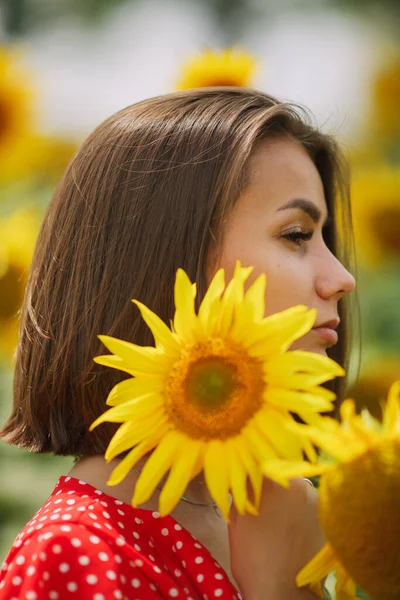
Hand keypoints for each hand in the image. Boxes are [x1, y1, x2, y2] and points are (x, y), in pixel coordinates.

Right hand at [228, 478, 324, 599]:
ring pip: (303, 492)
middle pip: (286, 475)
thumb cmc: (251, 554)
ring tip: (287, 524)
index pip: (264, 463)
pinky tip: (300, 533)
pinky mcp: (330, 516)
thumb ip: (244, 488)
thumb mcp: (237, 515)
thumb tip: (246, 473)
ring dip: (295, 501)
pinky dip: (309, 516)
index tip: (255, 485)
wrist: (279, 589)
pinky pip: (317, 508)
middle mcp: (297, 481)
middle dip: (279, 487)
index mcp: (270, 477)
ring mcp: (317, 499)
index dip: (259, 474)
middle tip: (270, 508)